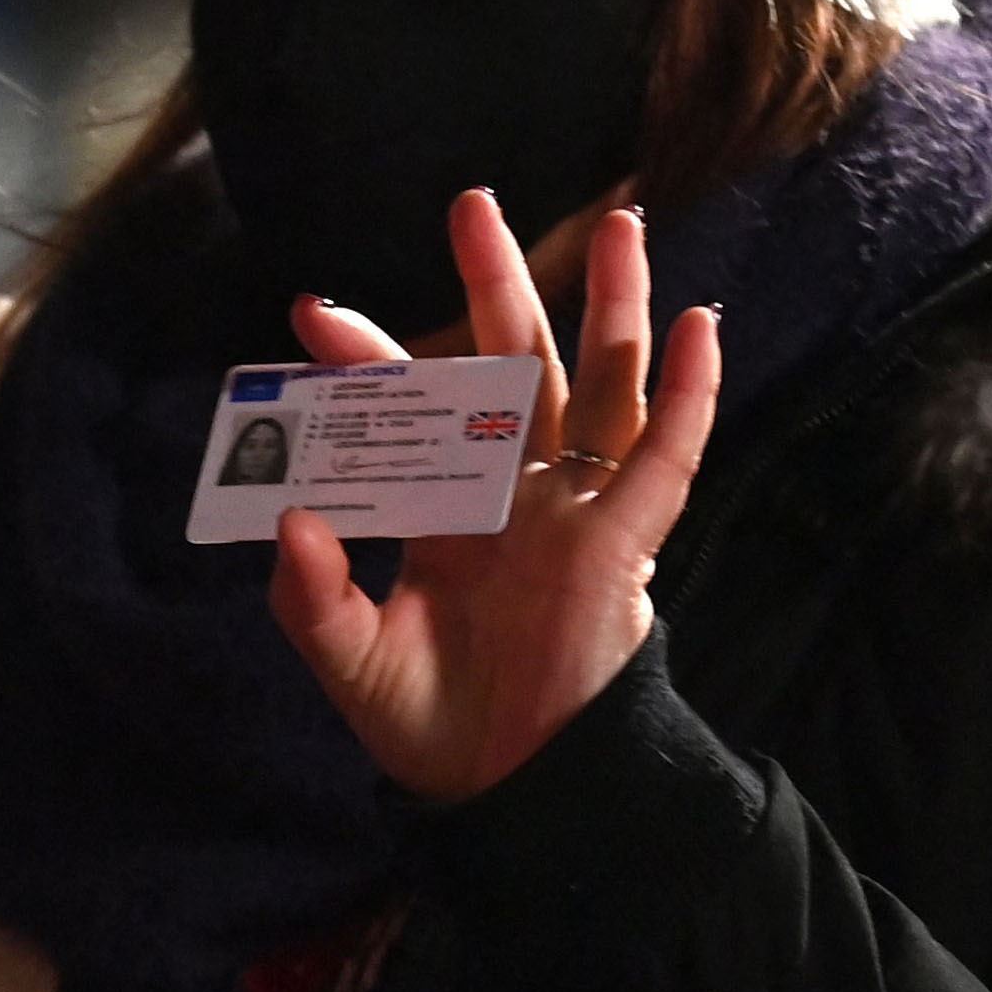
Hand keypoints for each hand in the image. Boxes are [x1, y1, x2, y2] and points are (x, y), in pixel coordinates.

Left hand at [268, 193, 722, 801]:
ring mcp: (571, 510)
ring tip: (619, 223)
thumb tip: (291, 518)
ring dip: (611, 308)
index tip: (313, 312)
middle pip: (510, 364)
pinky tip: (700, 326)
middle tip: (471, 205)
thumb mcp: (350, 659)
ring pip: (600, 387)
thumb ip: (310, 598)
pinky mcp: (623, 544)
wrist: (506, 787)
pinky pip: (664, 457)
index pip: (402, 411)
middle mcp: (510, 491)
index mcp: (440, 507)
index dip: (366, 360)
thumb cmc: (430, 722)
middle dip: (493, 285)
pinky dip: (687, 395)